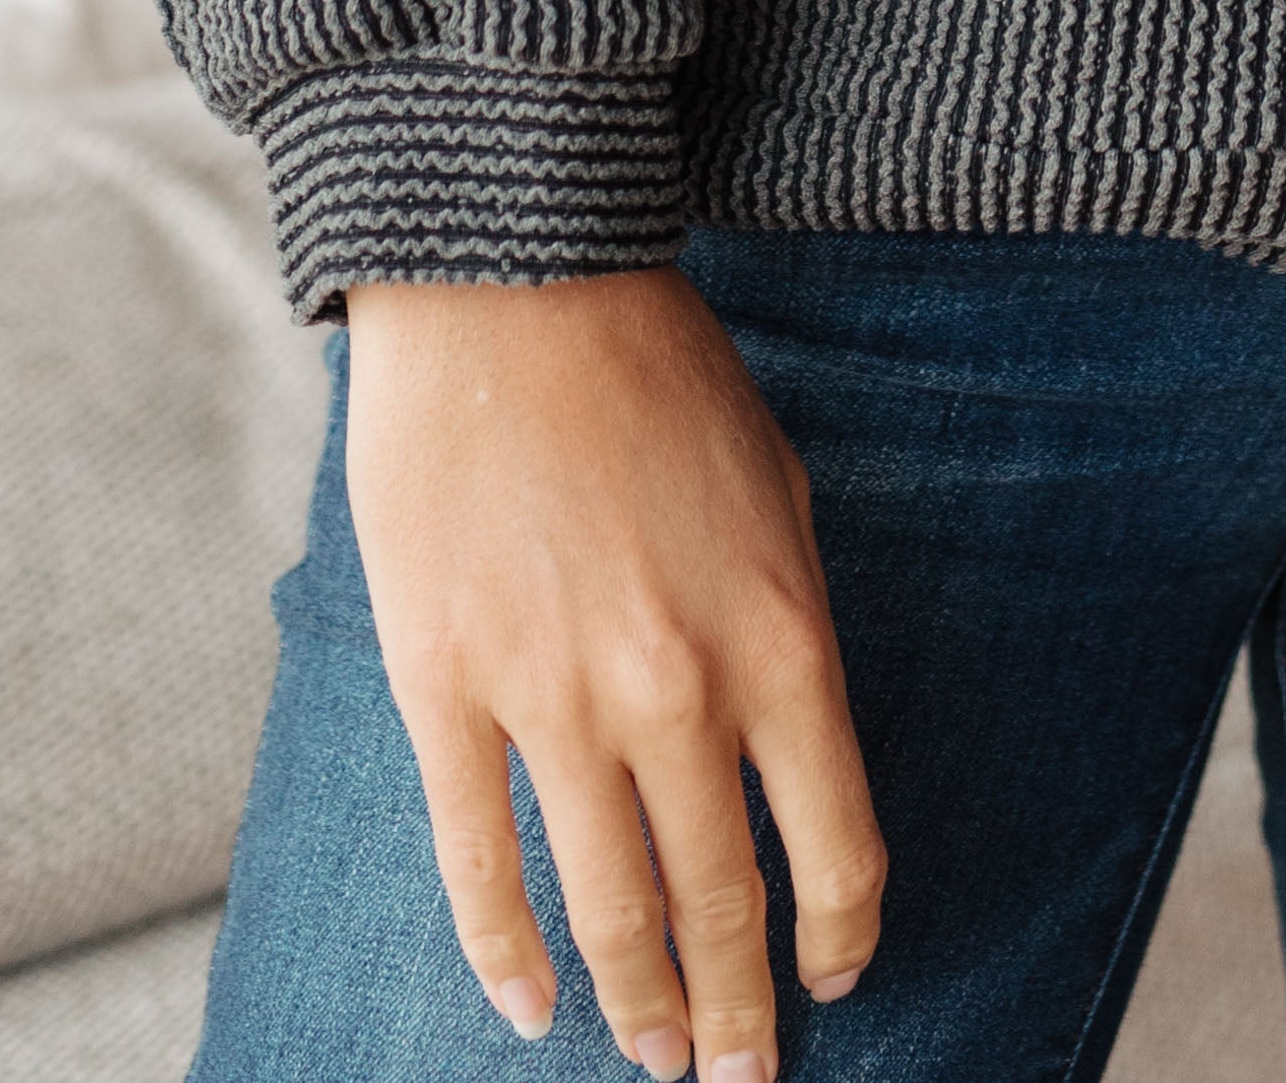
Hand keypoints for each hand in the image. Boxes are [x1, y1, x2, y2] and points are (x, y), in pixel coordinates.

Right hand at [344, 266, 885, 1080]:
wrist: (514, 281)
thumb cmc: (658, 374)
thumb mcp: (777, 492)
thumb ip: (787, 633)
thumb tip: (789, 762)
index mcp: (780, 636)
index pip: (835, 845)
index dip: (840, 936)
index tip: (836, 982)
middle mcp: (677, 689)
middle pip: (721, 901)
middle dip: (741, 1009)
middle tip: (742, 1075)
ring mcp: (554, 697)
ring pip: (609, 905)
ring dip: (639, 1001)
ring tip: (657, 1057)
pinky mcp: (446, 688)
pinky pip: (481, 864)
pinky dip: (510, 957)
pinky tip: (533, 1012)